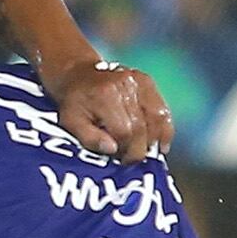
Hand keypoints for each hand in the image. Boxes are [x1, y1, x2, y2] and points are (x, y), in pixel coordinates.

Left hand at [48, 58, 171, 161]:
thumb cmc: (74, 103)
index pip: (125, 131)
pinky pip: (162, 109)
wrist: (79, 75)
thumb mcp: (71, 123)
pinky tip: (161, 142)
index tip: (124, 162)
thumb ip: (90, 138)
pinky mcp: (147, 82)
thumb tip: (113, 150)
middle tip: (133, 159)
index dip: (127, 150)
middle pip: (142, 126)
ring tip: (148, 152)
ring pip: (157, 117)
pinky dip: (165, 128)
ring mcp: (139, 82)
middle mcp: (125, 86)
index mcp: (104, 96)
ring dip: (156, 139)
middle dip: (140, 148)